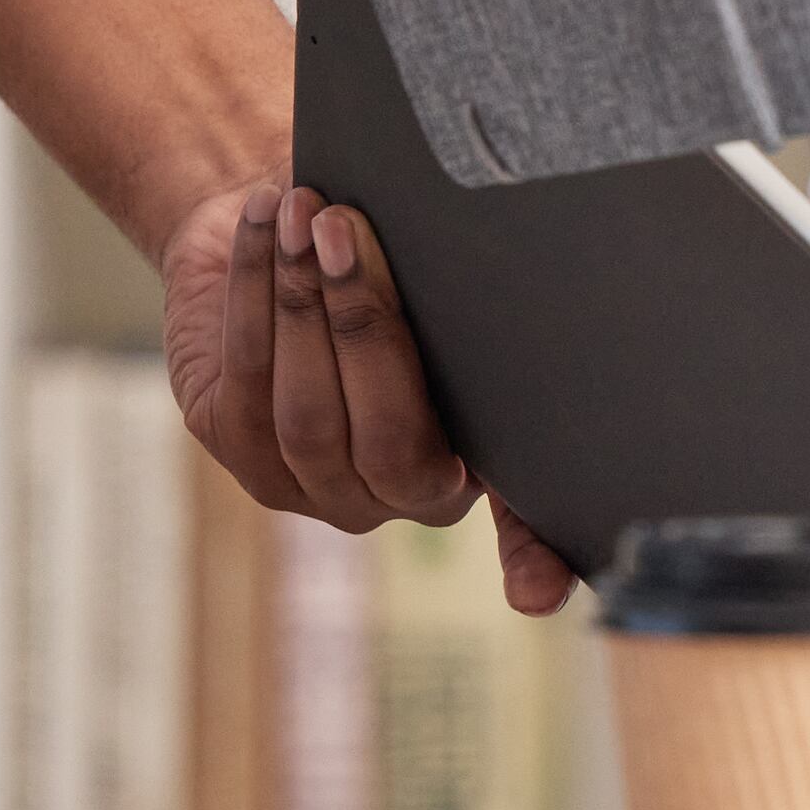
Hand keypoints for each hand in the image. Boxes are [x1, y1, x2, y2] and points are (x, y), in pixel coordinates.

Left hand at [160, 180, 573, 615]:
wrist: (292, 224)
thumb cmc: (394, 254)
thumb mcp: (451, 293)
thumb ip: (482, 325)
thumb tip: (579, 304)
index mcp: (467, 471)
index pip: (517, 528)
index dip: (532, 562)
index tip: (538, 597)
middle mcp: (385, 498)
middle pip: (380, 436)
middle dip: (360, 325)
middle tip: (351, 232)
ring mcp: (301, 482)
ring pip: (303, 408)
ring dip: (300, 301)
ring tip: (309, 212)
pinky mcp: (229, 442)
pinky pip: (243, 372)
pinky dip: (254, 290)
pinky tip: (270, 224)